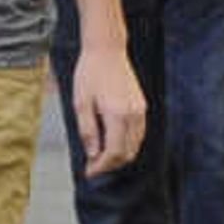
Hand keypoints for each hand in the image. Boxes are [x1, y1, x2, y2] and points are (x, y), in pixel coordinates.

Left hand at [70, 39, 146, 176]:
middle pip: (127, 153)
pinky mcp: (142, 106)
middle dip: (110, 164)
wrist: (107, 50)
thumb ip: (88, 131)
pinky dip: (127, 144)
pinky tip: (112, 142)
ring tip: (100, 156)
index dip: (102, 166)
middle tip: (92, 166)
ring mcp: (141, 110)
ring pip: (135, 145)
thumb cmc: (89, 74)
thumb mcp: (81, 103)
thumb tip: (93, 154)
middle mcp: (134, 115)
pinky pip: (138, 134)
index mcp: (117, 114)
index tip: (89, 172)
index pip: (114, 152)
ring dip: (119, 155)